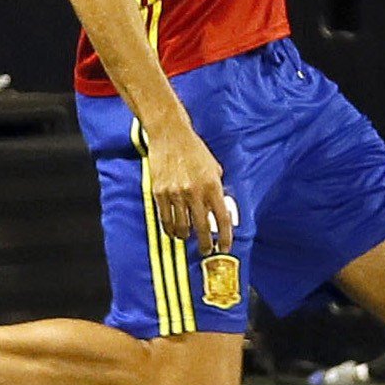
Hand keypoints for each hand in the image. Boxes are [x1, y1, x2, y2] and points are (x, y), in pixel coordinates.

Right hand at [139, 113, 230, 249]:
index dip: (225, 237)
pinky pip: (165, 219)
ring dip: (186, 237)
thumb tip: (220, 211)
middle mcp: (195, 192)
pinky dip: (170, 229)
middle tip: (206, 249)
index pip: (222, 219)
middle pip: (202, 228)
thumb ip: (218, 190)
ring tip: (188, 237)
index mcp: (212, 185)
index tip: (225, 247)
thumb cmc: (194, 150)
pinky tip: (174, 231)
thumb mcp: (214, 168)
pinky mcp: (160, 193)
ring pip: (182, 227)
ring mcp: (176, 193)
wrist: (170, 135)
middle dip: (205, 244)